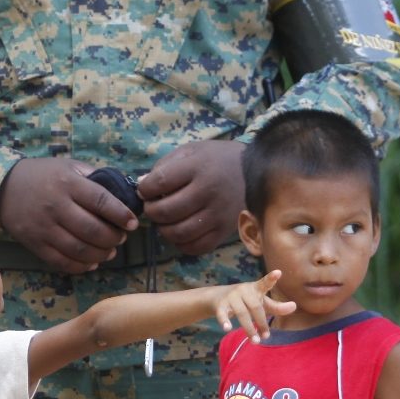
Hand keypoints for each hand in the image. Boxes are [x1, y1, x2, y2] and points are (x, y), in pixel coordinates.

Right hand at [0, 157, 137, 272]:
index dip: (121, 214)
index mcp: (68, 183)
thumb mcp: (69, 166)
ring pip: (79, 249)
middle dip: (113, 238)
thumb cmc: (44, 175)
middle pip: (92, 229)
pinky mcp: (35, 243)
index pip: (101, 201)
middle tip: (121, 238)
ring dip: (100, 254)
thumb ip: (94, 177)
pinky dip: (80, 266)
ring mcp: (44, 227)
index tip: (133, 223)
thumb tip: (124, 191)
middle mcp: (56, 206)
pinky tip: (91, 263)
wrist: (4, 186)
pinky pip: (61, 261)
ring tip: (110, 252)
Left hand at [137, 140, 245, 256]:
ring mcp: (218, 215)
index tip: (145, 190)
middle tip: (153, 207)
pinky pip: (196, 247)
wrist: (257, 171)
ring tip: (164, 221)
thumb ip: (165, 166)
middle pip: (166, 211)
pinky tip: (180, 233)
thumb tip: (142, 185)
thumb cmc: (218, 159)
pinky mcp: (224, 231)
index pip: (160, 182)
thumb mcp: (191, 151)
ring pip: (179, 233)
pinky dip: (181, 244)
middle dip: (151, 211)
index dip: (145, 189)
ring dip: (163, 230)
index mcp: (198, 167)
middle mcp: (208, 192)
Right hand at [213, 270, 295, 342]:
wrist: (216, 297)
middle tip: (266, 337)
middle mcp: (244, 290)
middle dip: (261, 322)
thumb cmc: (245, 300)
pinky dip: (225, 321)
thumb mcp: (261, 302)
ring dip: (249, 328)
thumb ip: (277, 307)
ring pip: (242, 313)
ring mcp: (231, 297)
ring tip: (255, 341)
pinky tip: (227, 328)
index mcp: (255, 288)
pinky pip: (223, 314)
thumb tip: (294, 306)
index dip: (271, 278)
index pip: (264, 283)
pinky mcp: (220, 305)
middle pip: (255, 307)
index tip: (278, 272)